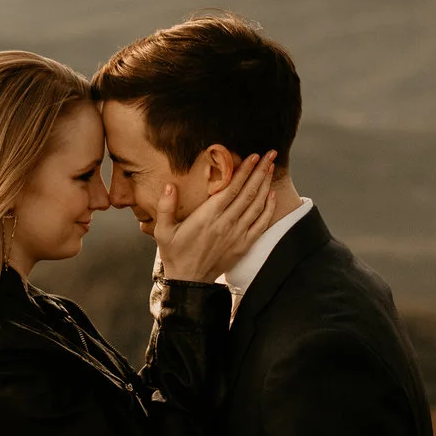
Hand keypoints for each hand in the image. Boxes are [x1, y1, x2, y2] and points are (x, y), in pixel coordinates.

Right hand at [153, 151, 279, 283]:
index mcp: (207, 217)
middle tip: (270, 154)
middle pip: (248, 193)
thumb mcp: (163, 231)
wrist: (189, 280)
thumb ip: (165, 207)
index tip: (253, 156)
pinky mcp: (243, 245)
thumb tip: (169, 185)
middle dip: (260, 172)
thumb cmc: (175, 253)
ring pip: (256, 206)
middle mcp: (225, 224)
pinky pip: (260, 224)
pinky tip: (272, 195)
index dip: (243, 171)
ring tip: (271, 168)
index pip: (231, 189)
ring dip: (265, 185)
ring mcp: (237, 235)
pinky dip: (268, 209)